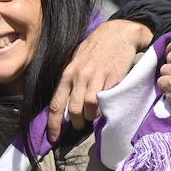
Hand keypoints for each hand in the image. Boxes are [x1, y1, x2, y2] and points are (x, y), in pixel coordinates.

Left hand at [46, 19, 153, 141]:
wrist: (118, 33)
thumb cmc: (95, 48)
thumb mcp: (76, 60)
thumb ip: (70, 80)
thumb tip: (65, 103)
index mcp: (67, 74)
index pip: (56, 104)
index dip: (53, 124)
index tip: (52, 138)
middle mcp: (79, 76)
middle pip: (73, 109)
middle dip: (77, 123)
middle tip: (81, 125)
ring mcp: (96, 77)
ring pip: (89, 107)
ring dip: (92, 117)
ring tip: (94, 116)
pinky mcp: (113, 77)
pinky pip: (106, 100)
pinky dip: (105, 109)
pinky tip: (106, 108)